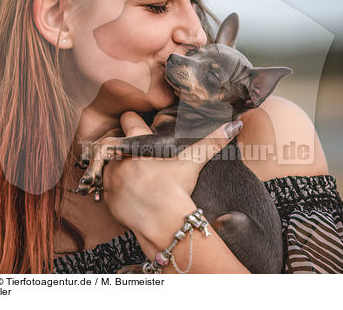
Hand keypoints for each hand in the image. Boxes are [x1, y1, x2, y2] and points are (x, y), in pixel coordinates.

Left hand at [102, 111, 242, 244]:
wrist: (164, 223)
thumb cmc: (178, 188)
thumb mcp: (194, 160)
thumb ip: (213, 140)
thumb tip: (235, 124)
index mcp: (137, 143)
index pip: (128, 119)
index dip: (135, 123)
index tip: (142, 130)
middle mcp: (119, 157)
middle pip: (118, 143)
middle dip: (128, 148)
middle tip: (143, 158)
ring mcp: (110, 177)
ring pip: (110, 164)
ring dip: (120, 168)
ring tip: (138, 177)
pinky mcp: (107, 197)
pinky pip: (108, 188)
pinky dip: (118, 189)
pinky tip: (134, 194)